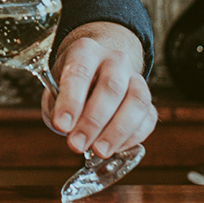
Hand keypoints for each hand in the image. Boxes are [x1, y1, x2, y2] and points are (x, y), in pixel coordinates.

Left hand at [42, 22, 155, 158]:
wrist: (95, 72)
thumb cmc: (71, 85)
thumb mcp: (55, 89)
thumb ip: (58, 107)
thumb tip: (67, 129)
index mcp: (86, 51)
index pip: (80, 72)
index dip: (71, 101)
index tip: (61, 126)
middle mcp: (114, 60)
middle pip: (111, 87)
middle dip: (93, 121)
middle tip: (77, 144)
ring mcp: (135, 77)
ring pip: (136, 102)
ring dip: (117, 131)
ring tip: (99, 151)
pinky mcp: (148, 98)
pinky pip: (148, 117)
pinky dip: (133, 136)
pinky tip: (115, 148)